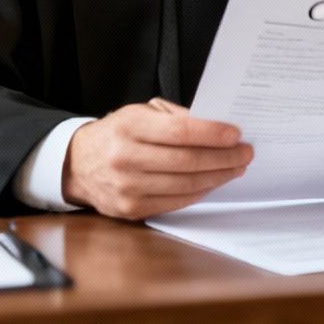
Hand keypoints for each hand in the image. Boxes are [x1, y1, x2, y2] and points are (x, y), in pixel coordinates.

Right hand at [60, 99, 250, 219]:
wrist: (77, 164)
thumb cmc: (118, 134)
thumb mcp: (141, 114)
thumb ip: (177, 117)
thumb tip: (217, 126)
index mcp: (129, 128)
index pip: (179, 132)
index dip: (211, 134)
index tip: (236, 134)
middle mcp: (125, 159)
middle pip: (186, 161)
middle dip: (224, 157)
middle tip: (246, 152)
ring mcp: (126, 188)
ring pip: (184, 185)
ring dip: (218, 176)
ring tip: (237, 167)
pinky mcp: (130, 209)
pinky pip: (175, 202)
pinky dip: (200, 191)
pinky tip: (214, 181)